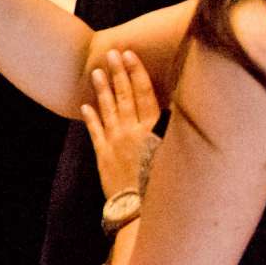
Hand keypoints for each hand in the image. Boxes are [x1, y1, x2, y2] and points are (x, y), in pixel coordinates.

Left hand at [84, 48, 162, 201]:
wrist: (142, 211)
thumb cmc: (165, 187)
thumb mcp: (175, 157)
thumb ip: (174, 135)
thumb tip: (180, 114)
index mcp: (152, 132)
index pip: (145, 95)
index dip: (137, 73)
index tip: (130, 54)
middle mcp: (132, 133)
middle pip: (125, 97)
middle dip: (118, 73)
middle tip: (112, 53)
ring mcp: (115, 143)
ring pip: (108, 109)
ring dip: (102, 89)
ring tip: (96, 71)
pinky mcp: (103, 156)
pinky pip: (95, 132)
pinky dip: (90, 117)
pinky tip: (85, 105)